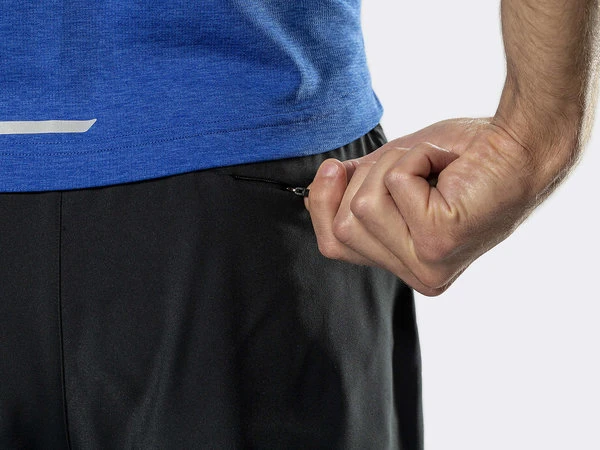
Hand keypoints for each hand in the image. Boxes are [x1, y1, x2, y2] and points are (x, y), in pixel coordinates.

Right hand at [304, 118, 538, 295]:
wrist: (521, 143)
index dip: (322, 203)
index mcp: (406, 264)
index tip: (333, 169)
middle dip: (365, 179)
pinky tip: (446, 167)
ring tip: (431, 165)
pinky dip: (415, 159)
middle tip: (408, 164)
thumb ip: (358, 190)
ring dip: (393, 166)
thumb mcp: (396, 174)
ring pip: (363, 206)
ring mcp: (427, 263)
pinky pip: (394, 186)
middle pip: (342, 227)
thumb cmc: (465, 157)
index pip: (333, 245)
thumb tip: (319, 188)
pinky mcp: (438, 241)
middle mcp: (417, 275)